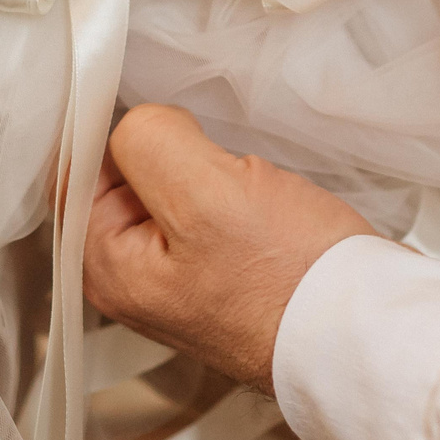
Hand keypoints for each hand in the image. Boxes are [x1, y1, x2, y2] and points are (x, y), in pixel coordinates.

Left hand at [82, 105, 375, 392]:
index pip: (75, 167)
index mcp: (106, 266)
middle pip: (120, 173)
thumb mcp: (207, 193)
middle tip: (208, 149)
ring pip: (167, 182)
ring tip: (237, 172)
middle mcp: (132, 277)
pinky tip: (253, 185)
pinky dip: (224, 181)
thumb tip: (136, 120)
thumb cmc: (291, 280)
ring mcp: (178, 274)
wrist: (364, 331)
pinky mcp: (220, 267)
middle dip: (162, 144)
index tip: (155, 108)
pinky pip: (203, 202)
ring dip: (198, 161)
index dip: (112, 124)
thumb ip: (149, 141)